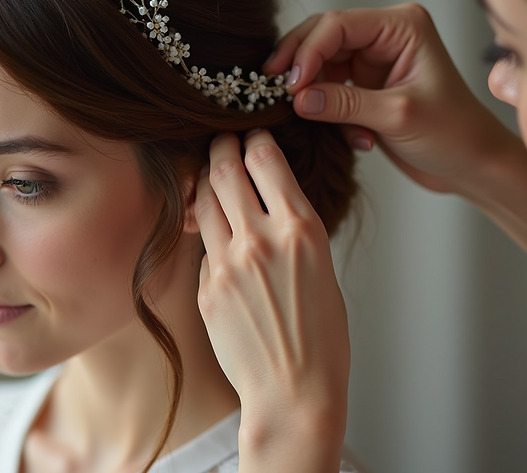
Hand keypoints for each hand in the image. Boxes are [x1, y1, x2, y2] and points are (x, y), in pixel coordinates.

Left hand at [195, 130, 348, 447]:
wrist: (295, 392)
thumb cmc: (322, 335)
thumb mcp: (322, 267)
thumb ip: (292, 229)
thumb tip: (267, 200)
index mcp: (301, 229)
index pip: (265, 159)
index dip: (254, 138)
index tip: (251, 134)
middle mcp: (260, 239)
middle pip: (224, 170)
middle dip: (220, 147)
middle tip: (220, 141)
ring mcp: (227, 264)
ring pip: (204, 202)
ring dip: (205, 183)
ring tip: (210, 177)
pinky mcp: (206, 288)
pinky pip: (204, 248)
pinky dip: (210, 237)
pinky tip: (220, 240)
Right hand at [266, 4, 518, 196]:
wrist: (472, 166)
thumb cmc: (454, 135)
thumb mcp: (398, 117)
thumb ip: (346, 104)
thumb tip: (297, 99)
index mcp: (402, 26)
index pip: (338, 24)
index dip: (307, 51)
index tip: (289, 85)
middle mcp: (385, 36)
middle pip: (322, 38)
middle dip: (299, 66)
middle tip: (274, 92)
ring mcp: (374, 61)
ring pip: (320, 66)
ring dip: (315, 96)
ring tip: (315, 121)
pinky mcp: (366, 88)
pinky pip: (329, 92)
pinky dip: (331, 115)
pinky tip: (357, 140)